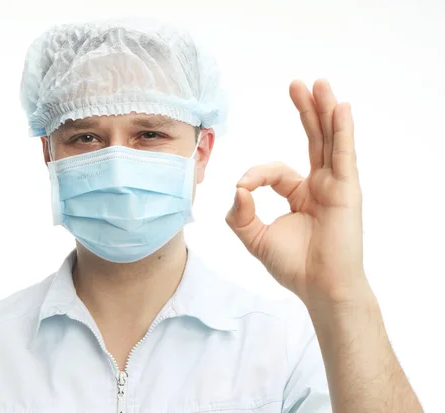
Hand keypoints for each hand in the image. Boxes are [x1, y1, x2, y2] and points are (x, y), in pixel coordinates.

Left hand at [225, 79, 367, 305]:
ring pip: (328, 140)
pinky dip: (342, 130)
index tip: (244, 187)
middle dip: (305, 111)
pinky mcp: (347, 190)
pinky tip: (340, 108)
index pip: (274, 170)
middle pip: (312, 139)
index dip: (256, 174)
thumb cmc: (293, 265)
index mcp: (299, 193)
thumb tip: (238, 187)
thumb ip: (240, 214)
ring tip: (319, 83)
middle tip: (297, 84)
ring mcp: (335, 185)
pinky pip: (343, 154)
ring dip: (324, 110)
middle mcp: (319, 184)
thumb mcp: (255, 238)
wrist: (320, 287)